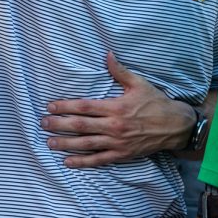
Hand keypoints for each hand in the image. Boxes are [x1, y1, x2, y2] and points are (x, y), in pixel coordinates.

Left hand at [42, 52, 194, 167]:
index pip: (85, 106)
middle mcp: (114, 126)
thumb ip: (120, 71)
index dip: (65, 106)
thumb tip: (107, 54)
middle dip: (59, 124)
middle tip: (43, 123)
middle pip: (80, 125)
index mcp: (117, 107)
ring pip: (85, 144)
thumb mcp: (139, 83)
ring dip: (65, 143)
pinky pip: (98, 160)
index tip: (50, 106)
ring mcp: (117, 142)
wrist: (175, 125)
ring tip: (50, 142)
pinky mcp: (121, 154)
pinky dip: (82, 162)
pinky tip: (67, 161)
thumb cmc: (156, 102)